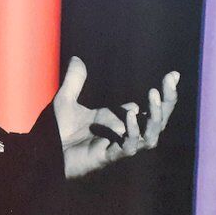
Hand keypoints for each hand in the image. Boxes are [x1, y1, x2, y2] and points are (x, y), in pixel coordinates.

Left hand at [52, 56, 178, 179]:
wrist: (42, 155)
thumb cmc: (56, 133)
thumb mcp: (65, 100)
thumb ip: (74, 80)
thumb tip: (76, 57)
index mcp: (117, 120)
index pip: (149, 107)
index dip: (164, 93)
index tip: (173, 74)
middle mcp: (122, 133)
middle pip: (156, 121)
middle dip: (167, 102)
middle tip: (170, 82)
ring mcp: (116, 146)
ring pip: (150, 136)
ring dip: (155, 117)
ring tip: (154, 96)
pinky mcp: (106, 157)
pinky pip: (128, 148)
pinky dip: (133, 133)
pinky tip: (130, 115)